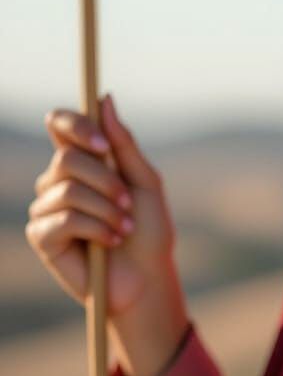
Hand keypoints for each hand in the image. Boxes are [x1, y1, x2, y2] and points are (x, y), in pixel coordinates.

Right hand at [25, 92, 179, 319]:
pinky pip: (65, 218)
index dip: (74, 123)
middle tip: (128, 202)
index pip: (60, 124)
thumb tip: (104, 99)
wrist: (147, 276)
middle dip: (106, 179)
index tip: (102, 142)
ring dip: (106, 209)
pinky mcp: (42, 236)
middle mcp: (59, 180)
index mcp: (85, 160)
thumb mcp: (144, 180)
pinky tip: (110, 241)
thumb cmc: (149, 228)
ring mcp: (47, 207)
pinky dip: (96, 228)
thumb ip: (123, 143)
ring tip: (124, 227)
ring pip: (68, 189)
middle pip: (67, 157)